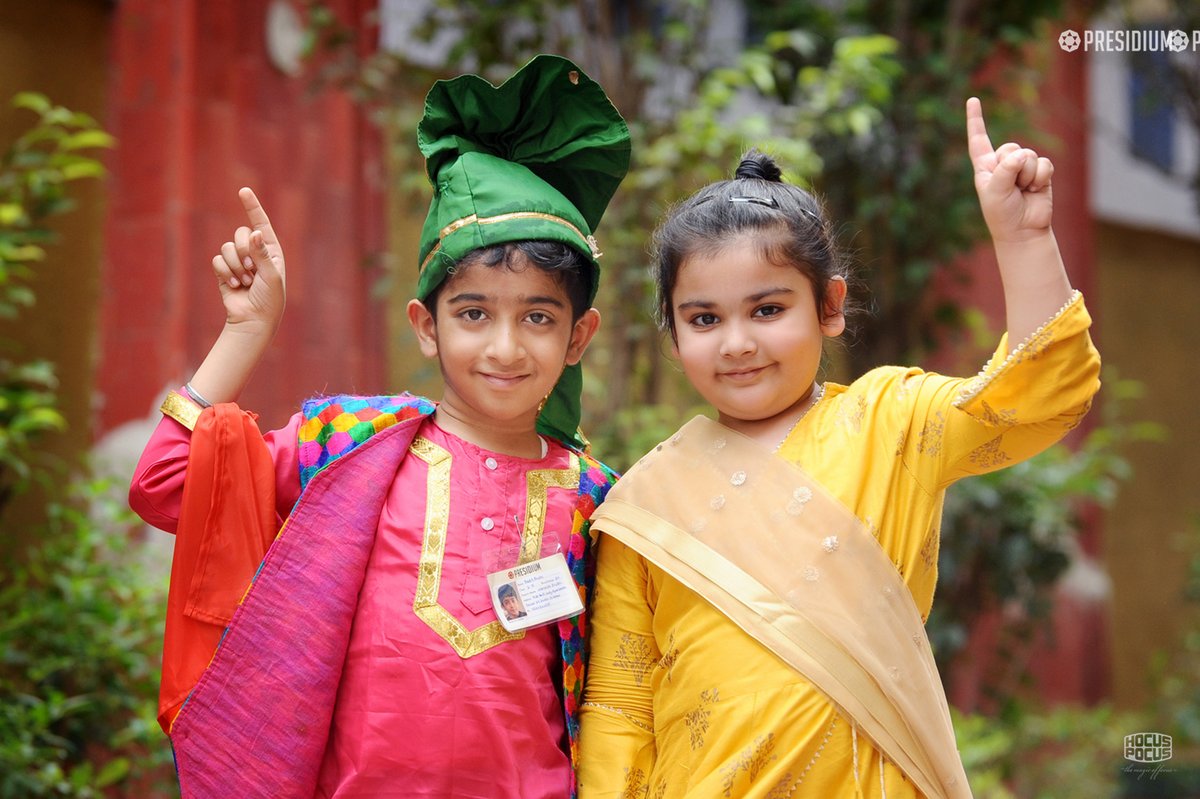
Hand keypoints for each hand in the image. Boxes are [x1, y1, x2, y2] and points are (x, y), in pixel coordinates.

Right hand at [211, 187, 285, 329]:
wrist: (254, 320)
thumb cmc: (270, 299)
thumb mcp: (271, 275)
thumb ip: (262, 253)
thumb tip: (253, 232)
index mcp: (271, 250)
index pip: (260, 224)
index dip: (252, 207)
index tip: (243, 191)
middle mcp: (254, 252)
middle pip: (239, 233)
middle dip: (243, 251)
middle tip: (252, 270)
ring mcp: (238, 261)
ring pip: (226, 248)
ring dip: (235, 266)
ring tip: (245, 282)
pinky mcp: (223, 271)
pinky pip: (217, 261)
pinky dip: (224, 273)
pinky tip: (234, 286)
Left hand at [966, 97, 1053, 243]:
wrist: (1023, 230)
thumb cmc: (1002, 213)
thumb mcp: (996, 192)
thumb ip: (1005, 170)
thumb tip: (1021, 155)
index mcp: (985, 166)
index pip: (978, 139)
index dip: (975, 120)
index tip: (972, 99)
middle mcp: (1003, 163)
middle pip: (1011, 147)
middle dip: (1013, 167)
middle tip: (1012, 188)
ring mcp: (1022, 167)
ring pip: (1029, 155)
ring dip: (1027, 176)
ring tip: (1023, 191)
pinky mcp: (1040, 172)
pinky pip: (1044, 163)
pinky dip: (1040, 177)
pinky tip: (1036, 190)